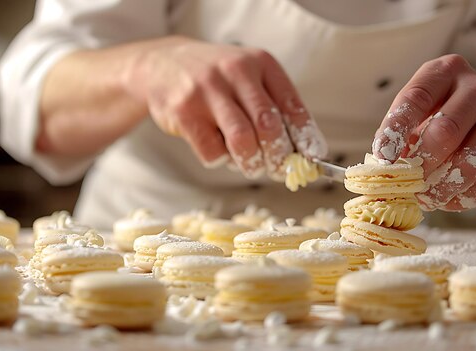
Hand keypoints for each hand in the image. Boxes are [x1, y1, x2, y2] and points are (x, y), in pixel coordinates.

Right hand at [125, 36, 326, 178]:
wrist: (162, 64)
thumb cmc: (215, 79)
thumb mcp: (248, 78)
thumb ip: (273, 106)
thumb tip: (302, 150)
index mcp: (260, 63)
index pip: (292, 106)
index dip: (305, 137)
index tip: (313, 158)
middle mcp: (236, 71)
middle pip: (269, 127)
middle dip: (278, 157)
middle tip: (277, 169)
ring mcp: (208, 90)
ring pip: (242, 141)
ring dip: (250, 163)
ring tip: (249, 164)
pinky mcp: (184, 111)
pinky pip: (212, 150)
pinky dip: (221, 160)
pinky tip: (219, 151)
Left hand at [372, 54, 475, 210]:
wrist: (475, 123)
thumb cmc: (432, 116)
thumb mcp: (411, 114)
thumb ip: (395, 134)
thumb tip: (384, 166)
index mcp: (445, 72)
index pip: (416, 98)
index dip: (397, 130)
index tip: (384, 156)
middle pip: (447, 130)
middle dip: (421, 162)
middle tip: (407, 181)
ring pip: (472, 160)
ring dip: (442, 186)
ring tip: (425, 196)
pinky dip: (467, 197)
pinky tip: (449, 199)